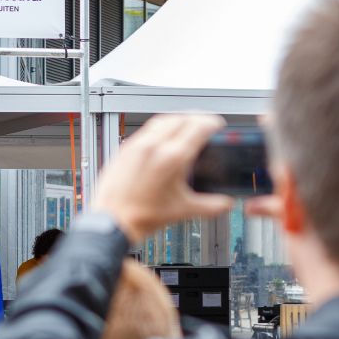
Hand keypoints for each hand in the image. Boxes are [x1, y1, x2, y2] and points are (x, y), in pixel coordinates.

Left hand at [92, 114, 235, 240]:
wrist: (112, 221)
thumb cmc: (141, 216)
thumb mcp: (184, 211)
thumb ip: (211, 206)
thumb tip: (226, 204)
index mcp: (172, 158)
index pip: (198, 127)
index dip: (212, 123)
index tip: (218, 125)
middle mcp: (154, 146)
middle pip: (181, 118)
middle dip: (197, 118)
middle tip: (205, 124)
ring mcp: (137, 145)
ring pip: (162, 119)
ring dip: (178, 119)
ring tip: (185, 126)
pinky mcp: (125, 149)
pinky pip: (146, 129)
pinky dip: (160, 127)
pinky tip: (162, 137)